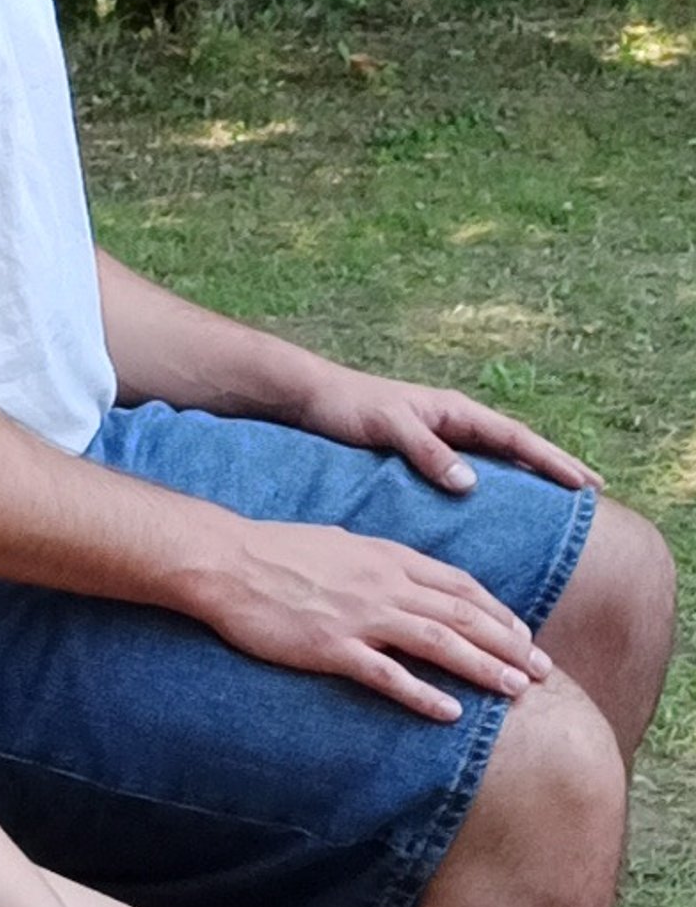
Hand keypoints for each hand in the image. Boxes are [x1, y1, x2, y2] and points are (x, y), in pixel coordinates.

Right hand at [197, 516, 548, 720]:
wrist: (226, 561)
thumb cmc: (276, 550)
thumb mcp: (340, 542)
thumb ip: (377, 560)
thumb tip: (401, 574)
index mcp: (388, 557)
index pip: (459, 585)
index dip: (498, 612)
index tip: (524, 635)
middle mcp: (384, 585)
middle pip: (463, 616)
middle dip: (509, 645)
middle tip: (542, 672)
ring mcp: (360, 616)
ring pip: (439, 643)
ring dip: (483, 668)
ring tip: (516, 692)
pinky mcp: (332, 648)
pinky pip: (388, 676)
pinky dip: (424, 695)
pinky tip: (451, 713)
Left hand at [298, 362, 599, 498]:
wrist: (311, 398)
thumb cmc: (349, 408)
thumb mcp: (389, 427)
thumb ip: (429, 452)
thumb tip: (472, 483)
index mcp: (456, 411)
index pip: (518, 438)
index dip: (553, 461)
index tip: (586, 483)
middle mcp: (456, 422)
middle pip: (518, 448)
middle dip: (556, 468)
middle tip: (595, 493)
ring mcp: (443, 436)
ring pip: (499, 459)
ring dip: (531, 478)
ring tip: (561, 504)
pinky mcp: (426, 452)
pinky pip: (474, 470)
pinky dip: (497, 484)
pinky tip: (504, 508)